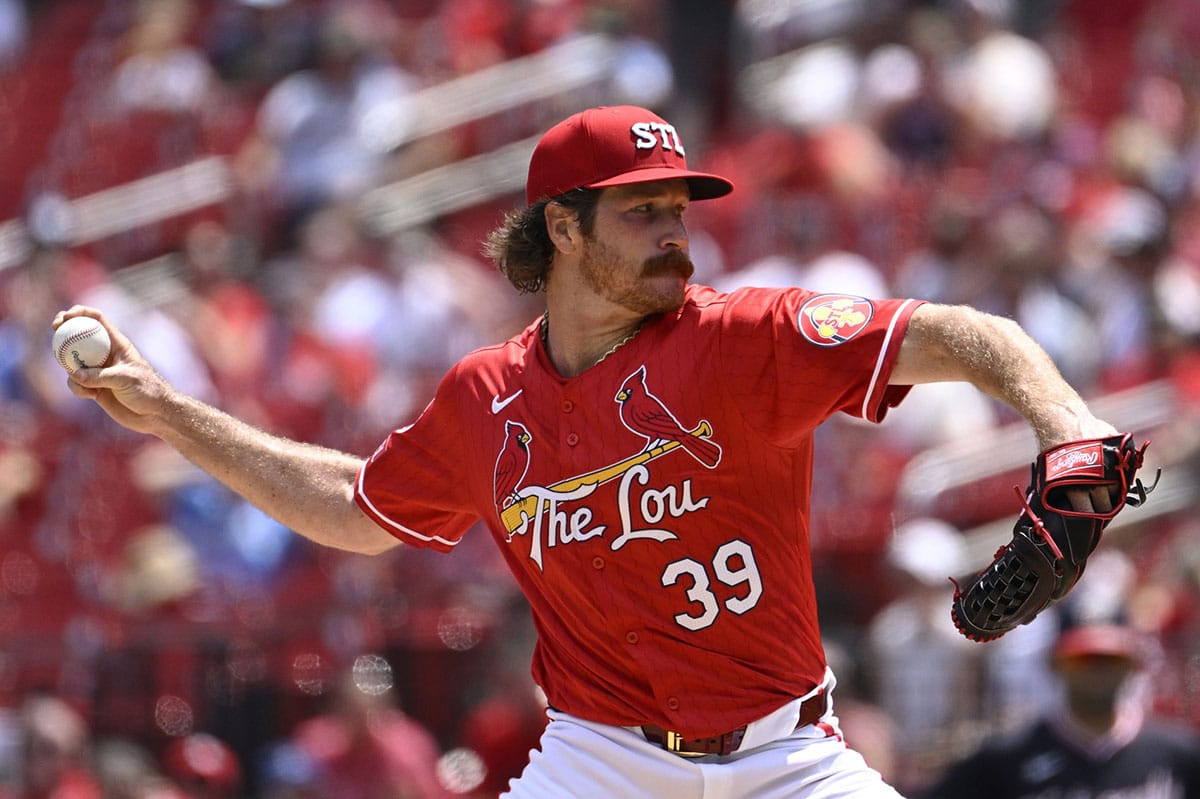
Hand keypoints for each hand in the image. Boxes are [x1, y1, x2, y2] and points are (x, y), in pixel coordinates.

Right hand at [52, 306, 173, 435]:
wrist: (155, 414)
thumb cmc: (148, 391)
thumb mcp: (126, 379)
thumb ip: (100, 376)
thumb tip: (75, 375)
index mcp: (117, 344)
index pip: (97, 320)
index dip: (81, 312)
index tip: (66, 316)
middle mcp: (105, 354)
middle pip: (79, 336)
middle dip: (64, 330)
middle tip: (54, 329)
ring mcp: (98, 370)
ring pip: (72, 362)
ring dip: (70, 369)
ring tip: (85, 385)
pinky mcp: (94, 387)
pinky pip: (76, 383)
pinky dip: (77, 388)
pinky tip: (90, 396)